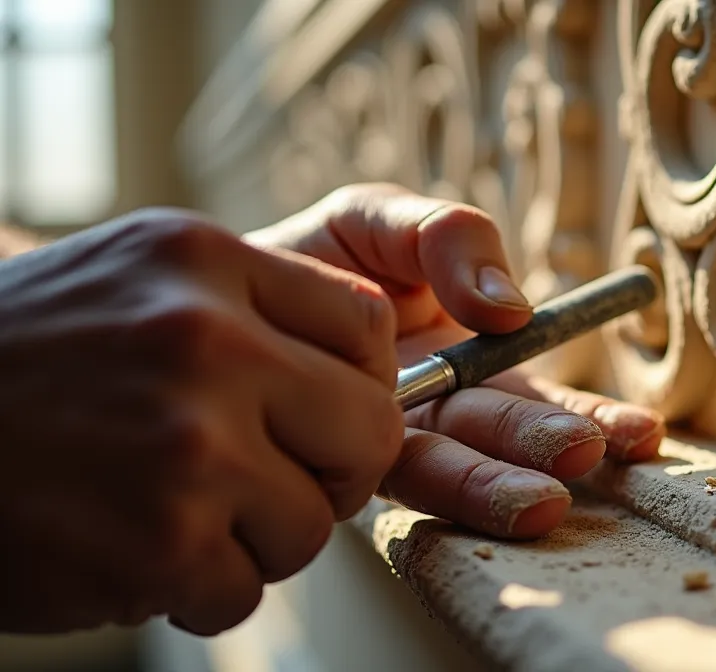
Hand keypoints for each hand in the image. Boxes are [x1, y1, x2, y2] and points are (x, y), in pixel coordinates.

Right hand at [0, 209, 402, 635]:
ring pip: (311, 523)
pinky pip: (245, 590)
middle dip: (334, 472)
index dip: (363, 384)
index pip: (368, 323)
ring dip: (256, 540)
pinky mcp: (159, 540)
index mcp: (203, 260)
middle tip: (277, 484)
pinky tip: (136, 555)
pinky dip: (199, 591)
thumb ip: (245, 308)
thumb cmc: (15, 363)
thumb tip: (364, 368)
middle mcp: (206, 340)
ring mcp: (186, 442)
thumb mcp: (130, 279)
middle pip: (371, 428)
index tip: (328, 416)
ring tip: (180, 517)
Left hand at [247, 183, 665, 537]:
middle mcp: (439, 398)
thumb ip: (450, 237)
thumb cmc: (311, 253)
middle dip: (548, 443)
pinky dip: (448, 494)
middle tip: (589, 454)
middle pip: (502, 426)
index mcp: (462, 343)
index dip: (586, 409)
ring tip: (546, 502)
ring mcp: (391, 436)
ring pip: (455, 463)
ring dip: (503, 482)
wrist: (211, 293)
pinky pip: (398, 481)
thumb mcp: (381, 216)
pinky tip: (489, 506)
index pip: (533, 380)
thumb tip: (510, 305)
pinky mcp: (345, 465)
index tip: (632, 434)